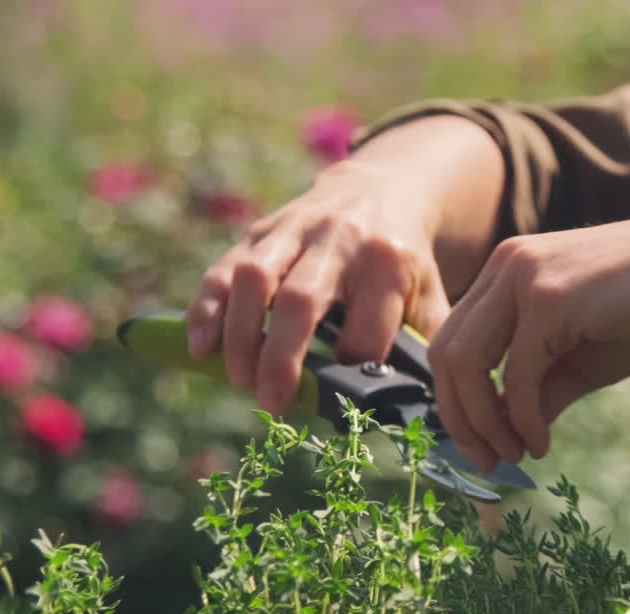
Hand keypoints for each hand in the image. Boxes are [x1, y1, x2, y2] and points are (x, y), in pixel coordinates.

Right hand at [186, 159, 451, 414]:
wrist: (379, 191)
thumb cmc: (402, 264)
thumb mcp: (429, 297)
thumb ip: (421, 347)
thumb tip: (406, 405)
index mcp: (388, 263)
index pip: (364, 329)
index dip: (349, 369)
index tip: (343, 397)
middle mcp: (339, 240)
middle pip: (301, 300)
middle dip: (280, 359)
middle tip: (270, 404)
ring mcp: (294, 230)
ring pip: (255, 278)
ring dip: (239, 335)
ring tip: (238, 380)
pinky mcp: (261, 231)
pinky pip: (224, 268)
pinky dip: (207, 308)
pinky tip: (199, 346)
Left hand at [428, 209, 629, 470]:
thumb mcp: (582, 357)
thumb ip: (539, 388)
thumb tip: (509, 436)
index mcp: (505, 273)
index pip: (452, 342)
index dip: (455, 401)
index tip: (481, 443)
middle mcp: (504, 267)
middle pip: (446, 355)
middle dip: (460, 419)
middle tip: (487, 461)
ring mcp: (523, 278)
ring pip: (466, 364)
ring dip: (483, 424)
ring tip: (511, 456)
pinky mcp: (549, 298)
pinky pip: (514, 374)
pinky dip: (520, 419)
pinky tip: (540, 443)